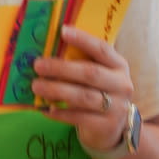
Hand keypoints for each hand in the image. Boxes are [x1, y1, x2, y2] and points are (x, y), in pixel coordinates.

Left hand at [31, 25, 133, 152]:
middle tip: (38, 65)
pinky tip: (45, 108)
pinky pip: (79, 118)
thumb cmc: (98, 92)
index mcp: (119, 65)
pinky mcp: (107, 126)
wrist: (112, 127)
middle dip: (61, 68)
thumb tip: (48, 48)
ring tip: (36, 86)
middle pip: (90, 73)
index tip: (62, 31)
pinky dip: (60, 113)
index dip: (83, 39)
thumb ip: (81, 62)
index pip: (102, 49)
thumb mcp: (98, 75)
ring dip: (56, 90)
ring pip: (83, 97)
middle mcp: (122, 84)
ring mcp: (117, 107)